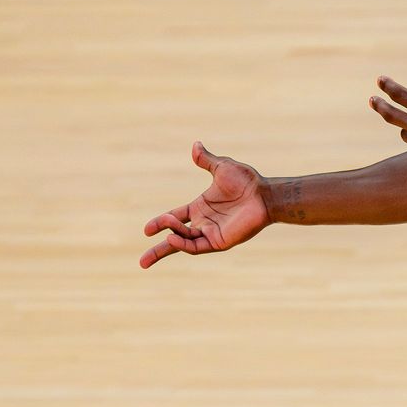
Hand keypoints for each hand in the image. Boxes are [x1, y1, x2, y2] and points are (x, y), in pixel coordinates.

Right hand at [140, 142, 270, 268]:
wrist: (264, 194)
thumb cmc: (246, 181)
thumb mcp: (221, 167)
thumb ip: (206, 160)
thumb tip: (195, 145)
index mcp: (200, 208)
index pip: (175, 219)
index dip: (160, 224)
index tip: (146, 230)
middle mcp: (204, 223)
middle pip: (175, 238)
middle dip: (159, 250)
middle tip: (142, 262)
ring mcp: (211, 234)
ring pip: (184, 243)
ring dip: (171, 239)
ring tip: (162, 234)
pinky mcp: (220, 242)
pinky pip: (197, 247)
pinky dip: (183, 245)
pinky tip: (172, 239)